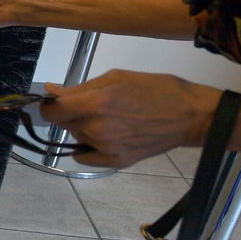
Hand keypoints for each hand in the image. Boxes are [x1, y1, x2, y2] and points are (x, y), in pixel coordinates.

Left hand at [39, 70, 221, 166]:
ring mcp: (106, 148)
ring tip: (108, 118)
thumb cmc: (157, 89)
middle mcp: (98, 128)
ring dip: (82, 127)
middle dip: (70, 113)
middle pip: (63, 123)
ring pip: (75, 137)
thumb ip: (80, 87)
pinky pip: (85, 158)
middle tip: (93, 104)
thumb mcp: (117, 78)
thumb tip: (50, 92)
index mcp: (98, 103)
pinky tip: (102, 136)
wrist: (191, 116)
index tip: (55, 100)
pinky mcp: (116, 162)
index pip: (52, 111)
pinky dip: (86, 147)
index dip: (48, 105)